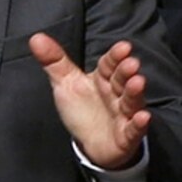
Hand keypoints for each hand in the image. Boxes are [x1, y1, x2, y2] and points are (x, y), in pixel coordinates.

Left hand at [31, 34, 151, 168]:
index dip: (116, 56)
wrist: (93, 144)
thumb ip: (54, 61)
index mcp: (103, 80)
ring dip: (135, 93)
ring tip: (138, 82)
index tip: (123, 47)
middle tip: (131, 63)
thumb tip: (37, 38)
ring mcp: (124, 115)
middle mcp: (116, 95)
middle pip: (122, 81)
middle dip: (127, 72)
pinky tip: (143, 117)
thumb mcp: (66, 84)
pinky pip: (134, 129)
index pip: (109, 65)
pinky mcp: (127, 135)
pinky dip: (139, 124)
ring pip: (131, 102)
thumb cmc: (84, 110)